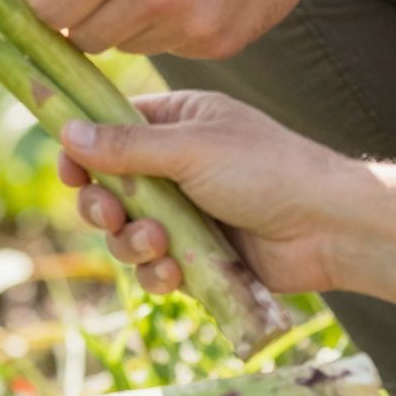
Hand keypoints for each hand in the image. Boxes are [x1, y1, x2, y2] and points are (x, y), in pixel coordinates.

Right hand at [58, 91, 358, 297]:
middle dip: (103, 204)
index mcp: (177, 122)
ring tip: (157, 244)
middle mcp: (176, 165)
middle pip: (110, 186)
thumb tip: (65, 131)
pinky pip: (156, 267)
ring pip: (127, 232)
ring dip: (131, 242)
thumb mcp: (191, 149)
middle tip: (111, 212)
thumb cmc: (266, 170)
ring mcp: (187, 212)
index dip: (83, 150)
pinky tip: (174, 273)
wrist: (329, 227)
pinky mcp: (198, 255)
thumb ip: (127, 147)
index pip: (110, 128)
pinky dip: (157, 273)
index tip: (68, 171)